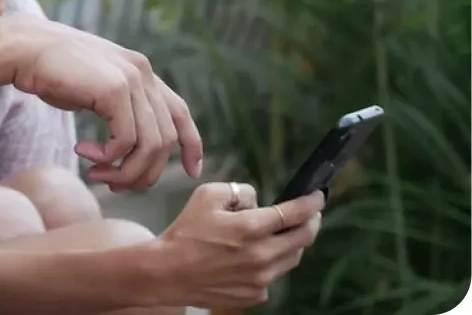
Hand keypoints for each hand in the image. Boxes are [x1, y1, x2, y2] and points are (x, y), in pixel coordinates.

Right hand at [6, 20, 202, 189]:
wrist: (22, 50)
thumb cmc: (49, 72)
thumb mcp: (93, 88)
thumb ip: (116, 107)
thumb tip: (128, 146)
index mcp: (140, 70)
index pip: (179, 111)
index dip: (191, 143)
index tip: (193, 170)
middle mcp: (142, 72)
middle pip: (165, 138)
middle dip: (143, 172)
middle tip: (112, 184)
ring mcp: (131, 79)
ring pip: (150, 145)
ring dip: (124, 171)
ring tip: (95, 174)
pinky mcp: (115, 89)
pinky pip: (126, 141)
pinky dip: (107, 157)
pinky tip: (82, 152)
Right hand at [152, 183, 324, 308]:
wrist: (169, 272)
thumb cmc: (186, 231)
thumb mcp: (207, 195)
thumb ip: (239, 191)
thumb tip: (258, 200)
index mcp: (250, 228)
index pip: (294, 214)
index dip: (311, 203)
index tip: (318, 196)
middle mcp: (262, 256)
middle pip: (303, 239)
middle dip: (311, 223)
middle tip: (311, 213)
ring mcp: (261, 279)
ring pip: (291, 258)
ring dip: (292, 243)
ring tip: (283, 232)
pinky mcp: (255, 295)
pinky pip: (274, 275)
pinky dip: (272, 262)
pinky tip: (254, 255)